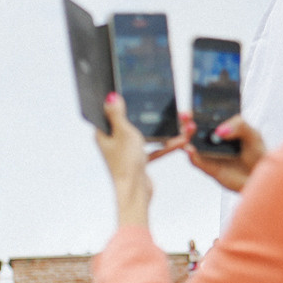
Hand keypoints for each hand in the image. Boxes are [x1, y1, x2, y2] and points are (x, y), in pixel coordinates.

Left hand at [95, 94, 185, 229]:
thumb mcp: (123, 132)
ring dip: (160, 130)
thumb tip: (110, 97)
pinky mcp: (138, 161)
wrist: (136, 192)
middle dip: (145, 114)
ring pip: (145, 135)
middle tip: (155, 102)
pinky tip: (179, 140)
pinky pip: (153, 149)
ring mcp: (126, 152)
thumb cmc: (126, 164)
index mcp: (103, 135)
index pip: (108, 113)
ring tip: (176, 121)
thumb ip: (117, 113)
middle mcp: (113, 143)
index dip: (117, 102)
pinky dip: (165, 145)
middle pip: (130, 122)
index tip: (126, 91)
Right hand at [184, 111, 267, 193]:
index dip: (196, 109)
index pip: (205, 115)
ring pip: (190, 143)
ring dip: (186, 136)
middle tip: (185, 116)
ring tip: (189, 129)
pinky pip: (196, 160)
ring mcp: (208, 153)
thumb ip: (239, 126)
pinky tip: (191, 149)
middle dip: (186, 121)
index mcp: (221, 126)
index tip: (192, 105)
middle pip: (193, 128)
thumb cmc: (257, 154)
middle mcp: (211, 138)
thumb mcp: (253, 134)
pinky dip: (191, 155)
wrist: (260, 175)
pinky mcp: (208, 167)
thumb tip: (220, 130)